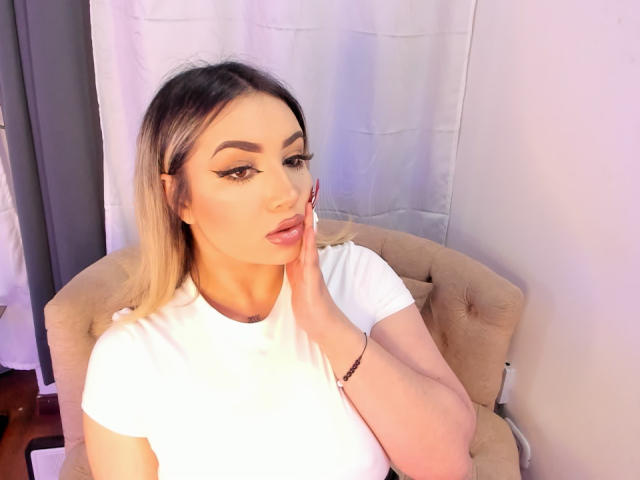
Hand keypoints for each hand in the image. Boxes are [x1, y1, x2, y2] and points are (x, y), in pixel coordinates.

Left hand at [285, 201, 344, 343]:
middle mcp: (309, 265)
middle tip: (306, 197)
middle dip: (306, 218)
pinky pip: (311, 261)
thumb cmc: (309, 305)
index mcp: (303, 265)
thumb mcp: (296, 284)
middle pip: (307, 237)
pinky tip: (309, 236)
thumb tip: (282, 257)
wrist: (322, 324)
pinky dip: (310, 247)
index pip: (300, 240)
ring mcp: (313, 272)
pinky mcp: (313, 282)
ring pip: (310, 245)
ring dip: (309, 227)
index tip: (297, 205)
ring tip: (308, 209)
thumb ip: (292, 270)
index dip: (298, 224)